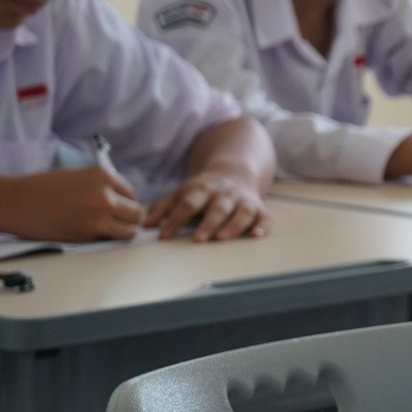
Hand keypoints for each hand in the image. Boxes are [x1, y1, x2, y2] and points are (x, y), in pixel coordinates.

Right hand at [12, 164, 142, 241]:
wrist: (16, 202)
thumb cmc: (43, 189)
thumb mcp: (78, 177)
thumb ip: (101, 187)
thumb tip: (122, 202)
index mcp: (103, 175)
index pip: (131, 194)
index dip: (124, 204)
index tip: (113, 211)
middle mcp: (105, 192)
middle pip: (137, 213)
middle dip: (127, 220)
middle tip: (113, 224)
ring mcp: (99, 213)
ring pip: (131, 229)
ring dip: (122, 232)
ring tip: (105, 232)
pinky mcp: (89, 232)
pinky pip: (113, 239)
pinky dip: (108, 240)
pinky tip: (92, 235)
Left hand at [144, 166, 269, 241]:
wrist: (235, 172)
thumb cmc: (203, 190)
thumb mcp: (181, 192)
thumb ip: (163, 207)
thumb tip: (146, 225)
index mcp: (202, 189)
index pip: (187, 203)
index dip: (175, 219)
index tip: (164, 235)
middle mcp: (224, 194)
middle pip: (216, 208)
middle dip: (208, 223)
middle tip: (198, 239)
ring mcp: (243, 201)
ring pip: (241, 212)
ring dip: (232, 225)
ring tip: (222, 238)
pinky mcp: (259, 209)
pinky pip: (264, 218)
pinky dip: (262, 227)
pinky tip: (256, 236)